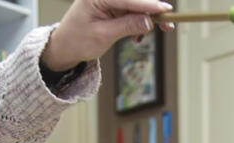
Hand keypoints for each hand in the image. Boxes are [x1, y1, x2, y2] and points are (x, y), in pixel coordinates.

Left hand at [43, 0, 175, 70]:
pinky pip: (133, 12)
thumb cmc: (77, 40)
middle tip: (167, 25)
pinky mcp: (114, 7)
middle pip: (135, 0)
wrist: (65, 46)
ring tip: (147, 36)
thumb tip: (148, 22)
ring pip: (137, 6)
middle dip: (151, 11)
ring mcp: (110, 1)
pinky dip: (139, 23)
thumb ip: (126, 26)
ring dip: (146, 20)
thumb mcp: (103, 35)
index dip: (148, 5)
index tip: (165, 10)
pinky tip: (138, 35)